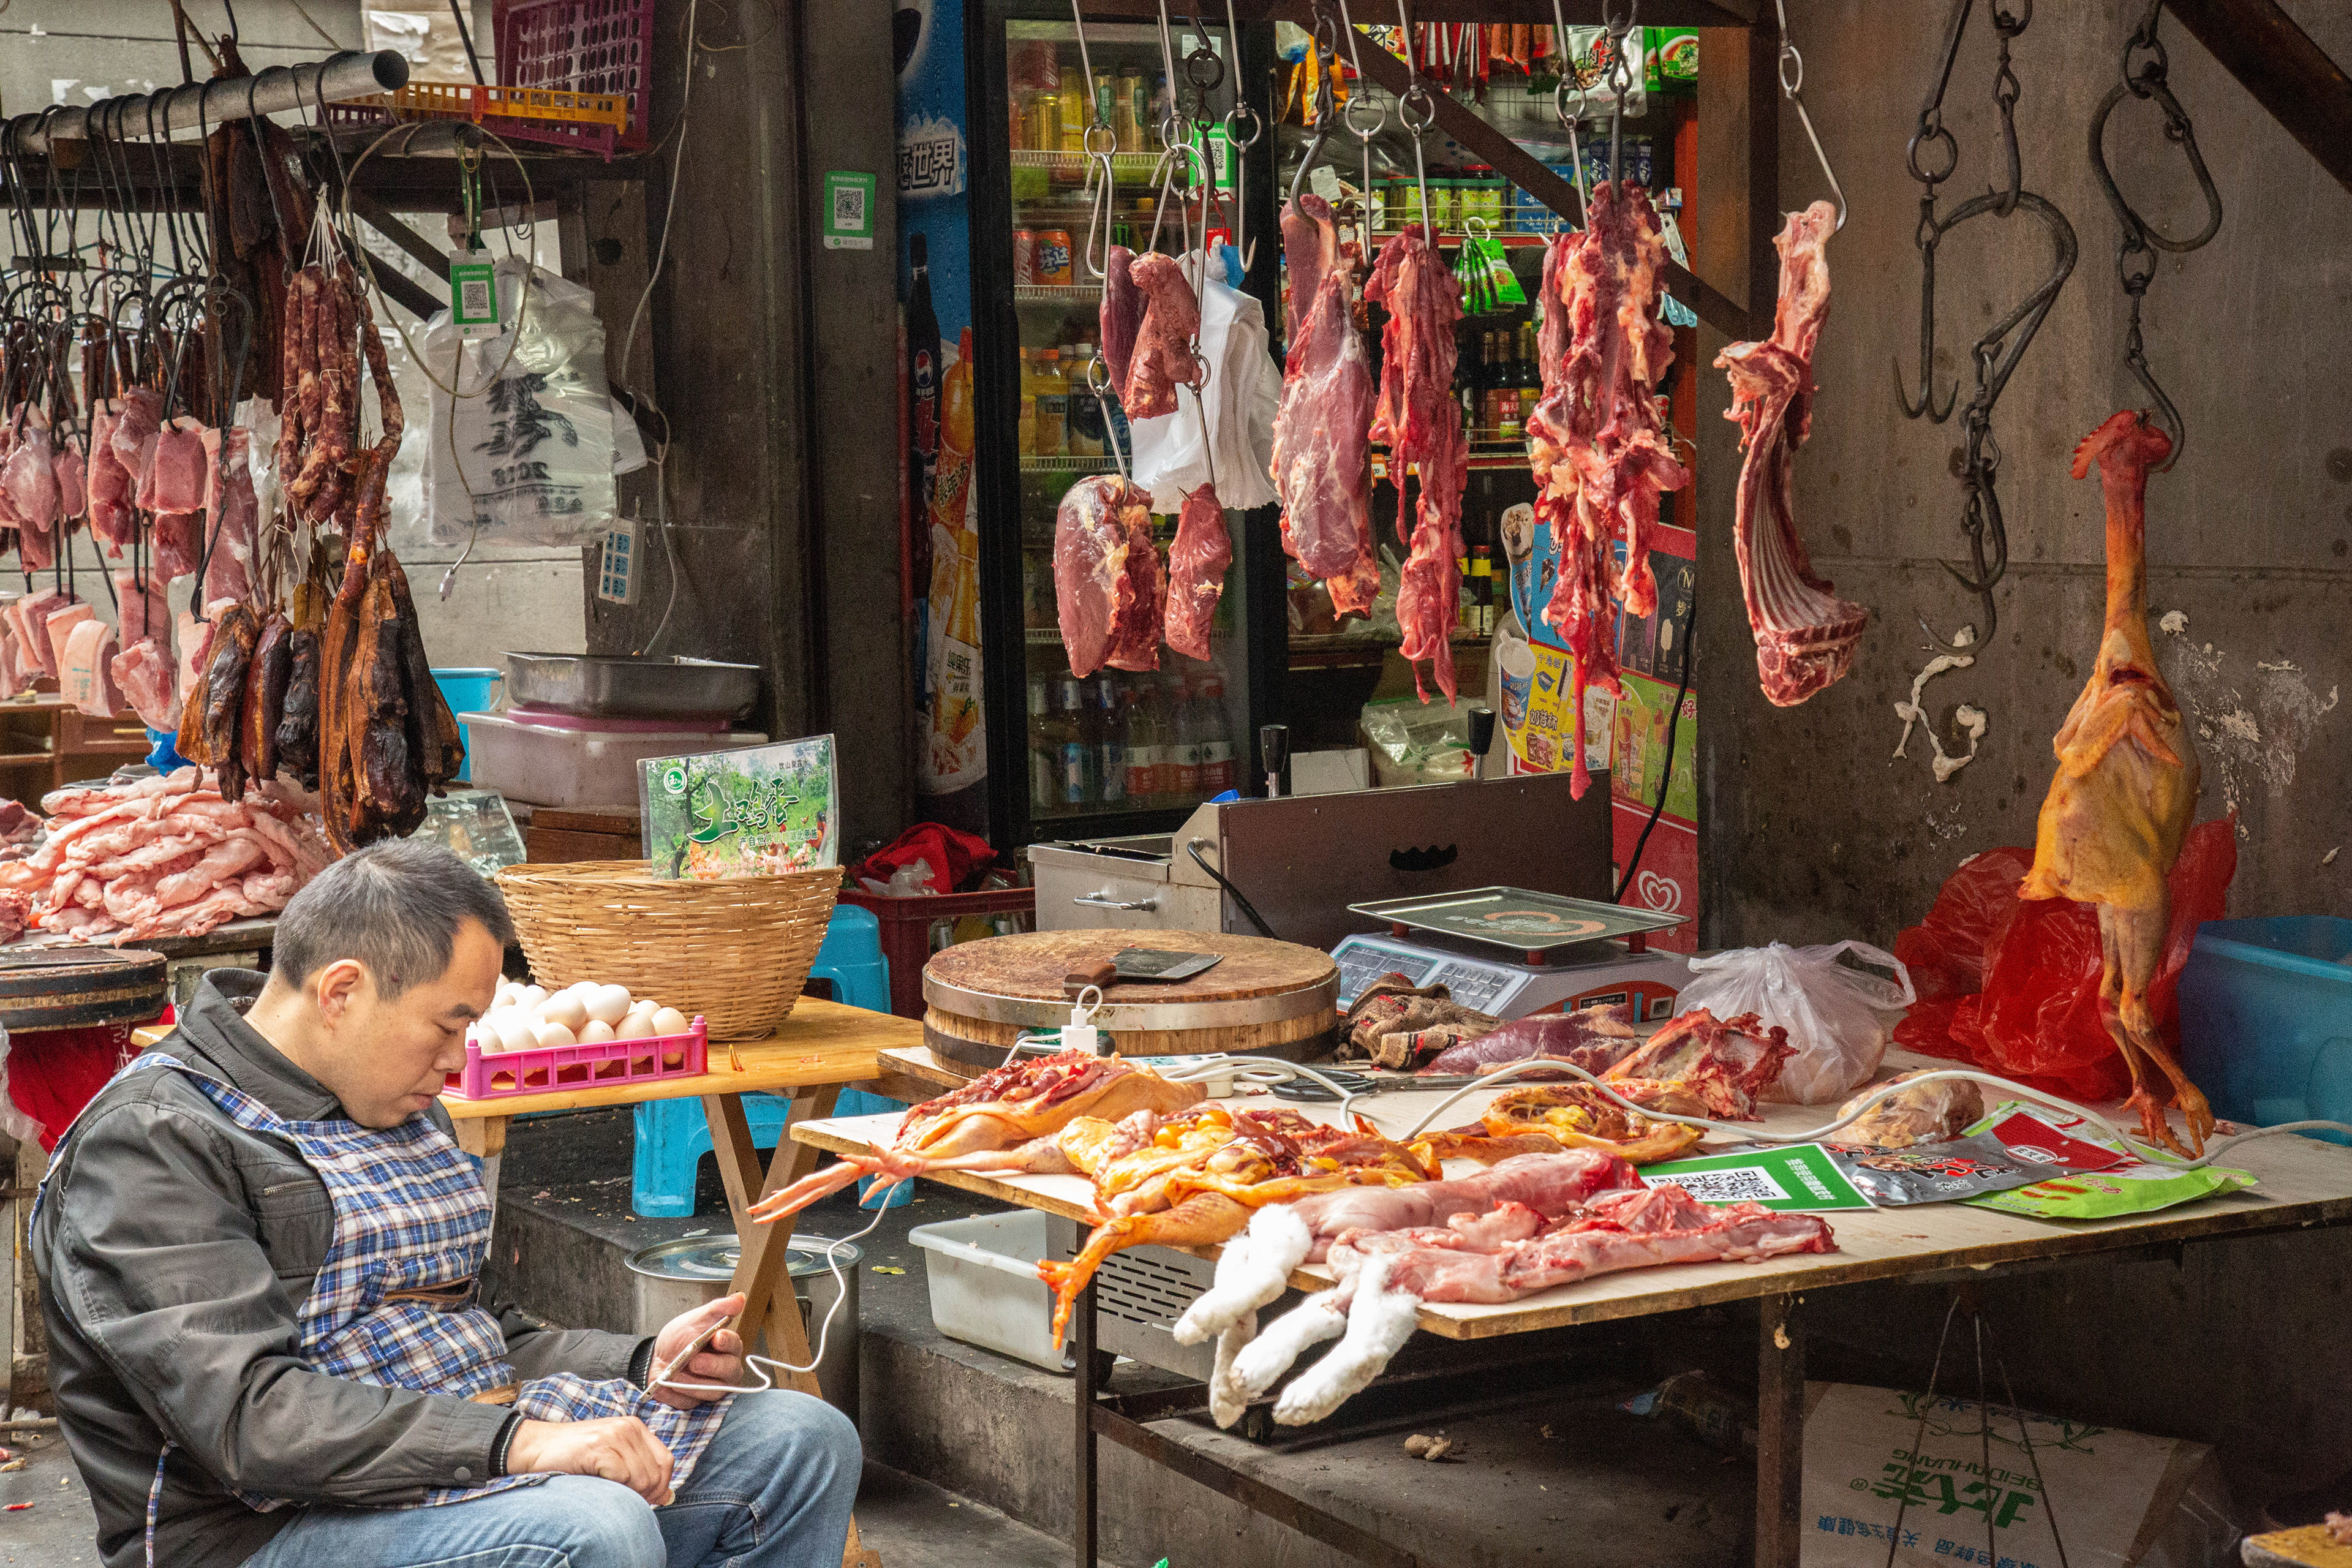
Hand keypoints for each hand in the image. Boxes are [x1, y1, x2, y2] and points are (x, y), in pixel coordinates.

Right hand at [504, 1416, 674, 1504]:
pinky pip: (622, 1477)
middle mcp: (628, 1428)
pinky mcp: (600, 1447)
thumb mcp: (613, 1459)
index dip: (660, 1485)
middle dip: (644, 1494)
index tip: (646, 1498)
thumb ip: (640, 1471)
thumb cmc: (573, 1456)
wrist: (537, 1447)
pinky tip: (598, 1482)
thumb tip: (667, 1496)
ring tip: (606, 1487)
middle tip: (623, 1497)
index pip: (666, 1461)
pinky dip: (613, 1487)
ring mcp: (615, 1435)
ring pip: (641, 1478)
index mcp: (635, 1428)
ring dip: (627, 1492)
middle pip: (656, 1473)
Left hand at [648, 1291, 746, 1409]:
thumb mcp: (695, 1319)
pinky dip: (679, 1394)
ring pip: (712, 1391)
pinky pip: (692, 1402)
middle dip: (712, 1366)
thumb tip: (740, 1298)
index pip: (735, 1345)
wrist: (656, 1357)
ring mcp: (713, 1387)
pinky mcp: (697, 1401)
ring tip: (676, 1374)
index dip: (727, 1342)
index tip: (716, 1337)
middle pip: (730, 1372)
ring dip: (693, 1383)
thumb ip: (718, 1309)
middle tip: (695, 1361)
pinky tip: (669, 1386)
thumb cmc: (679, 1338)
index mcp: (727, 1346)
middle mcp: (725, 1369)